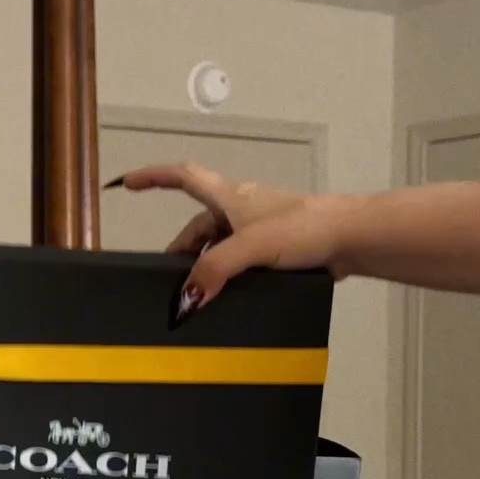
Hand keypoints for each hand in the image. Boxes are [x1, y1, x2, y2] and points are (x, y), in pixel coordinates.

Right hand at [110, 162, 349, 309]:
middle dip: (181, 251)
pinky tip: (229, 300)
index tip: (128, 183)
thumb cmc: (303, 228)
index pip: (183, 177)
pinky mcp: (277, 251)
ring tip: (198, 298)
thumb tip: (185, 299)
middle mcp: (241, 210)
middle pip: (198, 226)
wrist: (351, 238)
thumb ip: (215, 269)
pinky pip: (241, 264)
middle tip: (168, 283)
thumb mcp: (251, 247)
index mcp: (230, 197)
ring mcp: (260, 231)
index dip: (154, 177)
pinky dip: (229, 279)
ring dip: (206, 269)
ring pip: (220, 248)